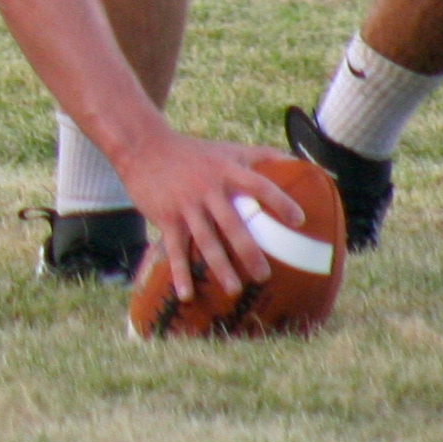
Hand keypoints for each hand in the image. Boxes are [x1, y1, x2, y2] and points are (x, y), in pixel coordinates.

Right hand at [116, 133, 296, 307]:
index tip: (299, 221)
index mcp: (227, 172)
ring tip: (234, 290)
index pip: (258, 186)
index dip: (279, 201)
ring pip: (206, 240)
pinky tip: (187, 294)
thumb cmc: (192, 151)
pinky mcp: (166, 217)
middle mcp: (208, 189)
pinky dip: (180, 273)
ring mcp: (186, 205)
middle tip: (264, 276)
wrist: (143, 146)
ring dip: (220, 267)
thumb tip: (297, 162)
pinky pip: (175, 249)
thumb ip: (261, 155)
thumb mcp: (227, 148)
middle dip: (248, 251)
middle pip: (232, 224)